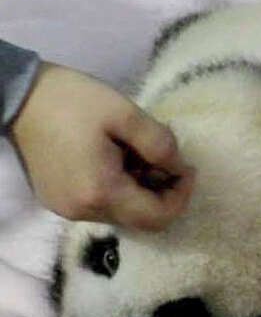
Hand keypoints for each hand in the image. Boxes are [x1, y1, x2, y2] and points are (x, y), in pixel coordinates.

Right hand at [10, 63, 193, 229]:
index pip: (157, 217)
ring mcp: (67, 210)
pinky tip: (116, 160)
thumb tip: (178, 168)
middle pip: (141, 219)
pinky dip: (120, 189)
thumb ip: (160, 144)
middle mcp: (83, 211)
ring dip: (140, 190)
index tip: (188, 168)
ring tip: (136, 154)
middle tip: (163, 158)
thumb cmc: (72, 101)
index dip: (181, 197)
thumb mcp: (126, 114)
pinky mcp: (59, 201)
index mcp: (101, 192)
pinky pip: (102, 205)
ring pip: (123, 213)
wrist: (17, 97)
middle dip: (162, 192)